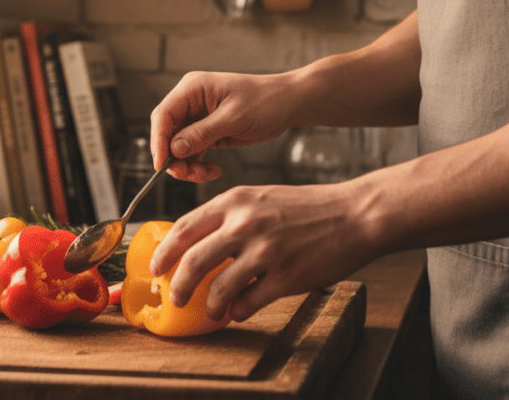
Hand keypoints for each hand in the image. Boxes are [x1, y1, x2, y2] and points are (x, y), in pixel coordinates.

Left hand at [148, 181, 378, 321]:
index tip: (156, 266)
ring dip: (208, 304)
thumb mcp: (260, 197)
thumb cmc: (306, 207)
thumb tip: (197, 240)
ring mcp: (265, 251)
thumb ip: (229, 215)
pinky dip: (238, 311)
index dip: (164, 251)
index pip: (184, 227)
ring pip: (218, 287)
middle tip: (175, 297)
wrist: (353, 214)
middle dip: (178, 285)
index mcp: (235, 201)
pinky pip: (248, 302)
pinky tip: (239, 310)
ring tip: (210, 310)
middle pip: (193, 261)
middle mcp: (245, 224)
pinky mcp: (285, 276)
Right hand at [149, 71, 296, 180]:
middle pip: (167, 133)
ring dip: (186, 165)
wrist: (288, 104)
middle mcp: (190, 102)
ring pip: (177, 147)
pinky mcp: (207, 133)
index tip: (162, 164)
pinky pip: (192, 153)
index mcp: (192, 88)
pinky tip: (212, 171)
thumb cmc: (265, 101)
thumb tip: (174, 149)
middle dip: (173, 157)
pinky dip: (197, 166)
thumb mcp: (234, 118)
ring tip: (205, 174)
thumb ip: (202, 133)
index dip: (159, 140)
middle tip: (188, 174)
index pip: (164, 115)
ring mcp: (198, 118)